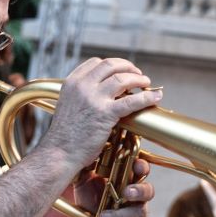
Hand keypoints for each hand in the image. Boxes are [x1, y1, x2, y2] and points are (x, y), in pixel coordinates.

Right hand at [40, 58, 162, 173]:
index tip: (122, 70)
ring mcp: (94, 98)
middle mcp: (82, 86)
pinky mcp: (105, 113)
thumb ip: (82, 96)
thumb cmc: (65, 136)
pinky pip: (131, 101)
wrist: (59, 153)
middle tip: (138, 74)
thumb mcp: (68, 106)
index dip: (113, 65)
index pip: (95, 62)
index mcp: (72, 83)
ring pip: (122, 78)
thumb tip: (102, 93)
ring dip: (138, 78)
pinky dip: (146, 97)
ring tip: (146, 83)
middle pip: (110, 65)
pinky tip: (155, 97)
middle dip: (128, 67)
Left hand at [74, 159, 153, 216]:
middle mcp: (136, 193)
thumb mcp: (84, 180)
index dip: (142, 166)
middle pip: (148, 190)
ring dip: (122, 214)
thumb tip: (86, 155)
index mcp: (127, 178)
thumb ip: (86, 168)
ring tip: (104, 216)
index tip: (136, 166)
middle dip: (139, 191)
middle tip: (126, 193)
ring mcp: (138, 210)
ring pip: (141, 211)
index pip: (141, 169)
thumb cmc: (89, 197)